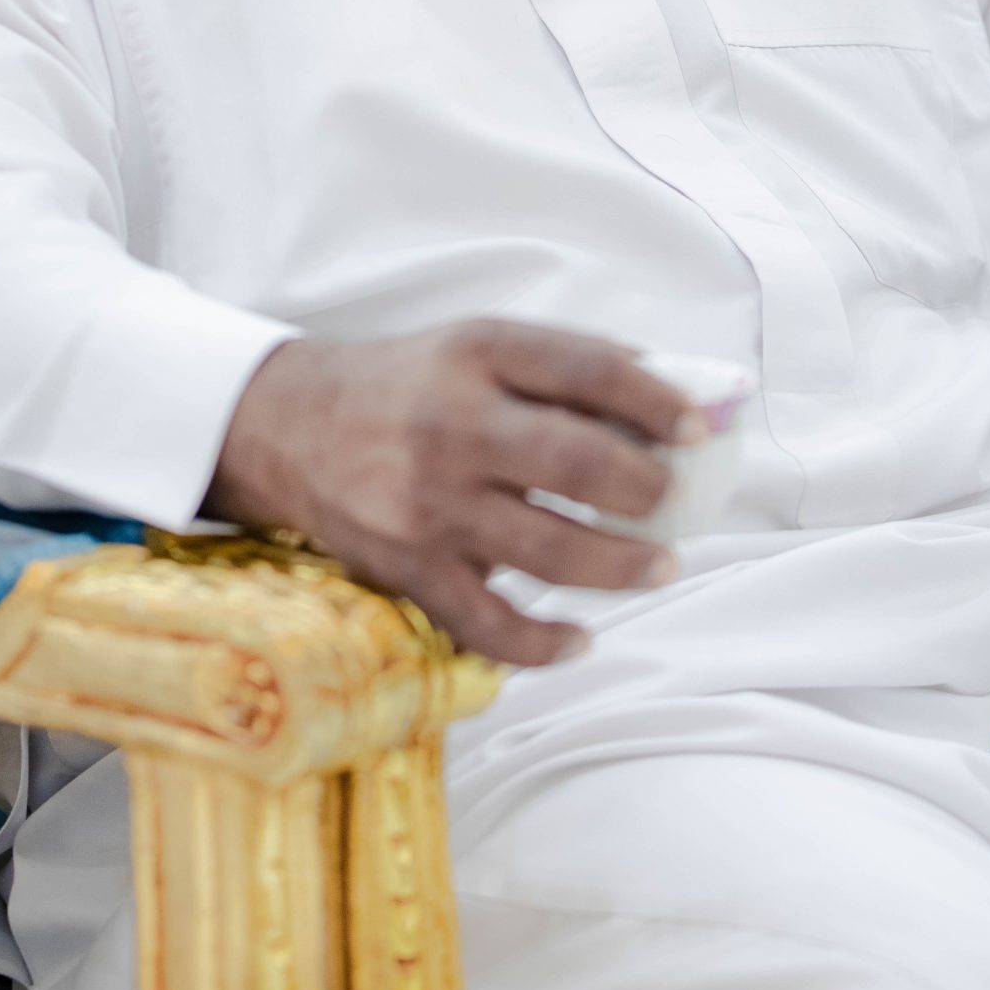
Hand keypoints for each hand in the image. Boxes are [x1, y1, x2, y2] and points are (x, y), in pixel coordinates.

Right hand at [207, 319, 701, 664]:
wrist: (289, 425)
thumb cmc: (412, 384)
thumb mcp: (479, 346)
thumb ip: (569, 367)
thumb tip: (680, 397)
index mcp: (478, 354)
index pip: (586, 369)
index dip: (656, 400)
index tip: (700, 427)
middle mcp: (453, 425)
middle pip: (575, 462)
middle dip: (646, 490)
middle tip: (675, 504)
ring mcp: (428, 504)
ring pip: (548, 551)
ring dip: (620, 568)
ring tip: (658, 567)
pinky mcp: (407, 567)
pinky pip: (487, 623)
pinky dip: (542, 644)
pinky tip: (579, 639)